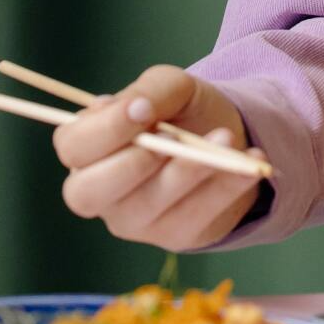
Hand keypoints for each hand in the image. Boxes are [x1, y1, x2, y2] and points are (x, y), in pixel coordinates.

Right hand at [51, 65, 264, 249]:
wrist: (221, 136)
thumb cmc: (179, 111)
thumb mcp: (167, 87)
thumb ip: (148, 91)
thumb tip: (137, 109)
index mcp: (86, 151)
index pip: (72, 148)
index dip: (104, 131)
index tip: (143, 109)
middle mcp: (99, 193)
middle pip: (90, 192)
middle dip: (132, 164)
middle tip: (169, 138)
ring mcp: (135, 222)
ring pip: (152, 204)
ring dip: (191, 170)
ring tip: (226, 137)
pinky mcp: (176, 236)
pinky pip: (198, 215)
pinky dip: (228, 186)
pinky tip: (252, 162)